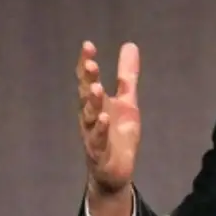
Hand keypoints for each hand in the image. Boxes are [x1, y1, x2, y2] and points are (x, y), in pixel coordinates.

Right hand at [77, 41, 140, 194]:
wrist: (116, 171)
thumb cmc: (117, 134)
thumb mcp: (127, 102)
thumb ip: (127, 76)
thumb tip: (129, 45)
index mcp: (96, 104)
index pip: (88, 80)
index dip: (86, 63)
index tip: (88, 45)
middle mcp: (90, 117)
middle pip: (86, 96)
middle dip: (88, 81)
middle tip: (91, 65)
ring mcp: (93, 135)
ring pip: (90, 118)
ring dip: (92, 104)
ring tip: (97, 89)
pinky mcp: (100, 153)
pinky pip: (98, 141)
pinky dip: (100, 131)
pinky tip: (103, 119)